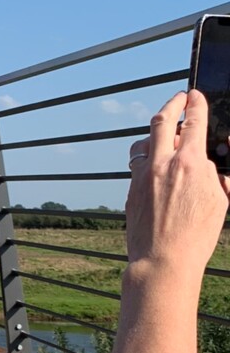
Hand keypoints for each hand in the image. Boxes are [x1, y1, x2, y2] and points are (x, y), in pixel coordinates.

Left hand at [126, 91, 229, 276]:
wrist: (163, 258)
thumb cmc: (197, 235)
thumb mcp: (222, 201)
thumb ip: (217, 174)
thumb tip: (210, 160)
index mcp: (189, 164)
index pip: (193, 122)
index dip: (195, 104)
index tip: (195, 94)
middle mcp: (162, 163)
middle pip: (161, 121)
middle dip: (171, 104)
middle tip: (178, 98)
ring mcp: (142, 174)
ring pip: (145, 141)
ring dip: (157, 134)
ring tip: (168, 135)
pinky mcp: (131, 187)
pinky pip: (138, 162)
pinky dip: (148, 155)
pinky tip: (156, 162)